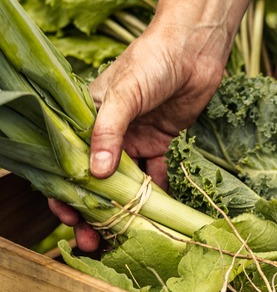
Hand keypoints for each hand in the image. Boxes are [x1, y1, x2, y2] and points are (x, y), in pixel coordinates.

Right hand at [45, 0, 256, 251]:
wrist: (194, 50)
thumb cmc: (152, 61)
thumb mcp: (124, 93)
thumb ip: (109, 131)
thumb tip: (95, 174)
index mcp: (86, 119)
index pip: (68, 162)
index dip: (66, 192)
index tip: (69, 218)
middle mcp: (108, 134)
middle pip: (96, 181)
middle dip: (94, 212)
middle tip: (94, 242)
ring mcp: (134, 140)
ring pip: (125, 184)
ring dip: (124, 211)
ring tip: (123, 239)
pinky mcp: (161, 144)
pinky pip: (156, 176)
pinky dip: (157, 194)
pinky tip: (158, 216)